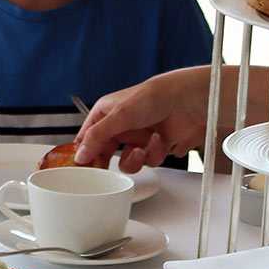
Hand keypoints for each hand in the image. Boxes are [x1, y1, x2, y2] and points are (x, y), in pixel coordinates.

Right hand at [75, 69, 205, 171]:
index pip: (87, 138)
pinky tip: (159, 140)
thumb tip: (80, 154)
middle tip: (106, 172)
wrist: (188, 101)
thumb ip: (97, 136)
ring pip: (127, 162)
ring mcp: (138, 137)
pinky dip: (154, 153)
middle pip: (106, 153)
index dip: (83, 153)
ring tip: (141, 150)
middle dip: (109, 162)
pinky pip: (148, 161)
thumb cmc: (154, 96)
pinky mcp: (155, 147)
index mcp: (106, 113)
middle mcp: (121, 126)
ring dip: (135, 159)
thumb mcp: (119, 115)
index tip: (81, 169)